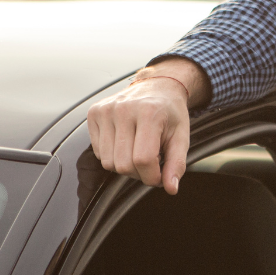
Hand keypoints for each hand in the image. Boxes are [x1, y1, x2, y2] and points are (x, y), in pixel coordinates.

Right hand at [86, 57, 207, 194]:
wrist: (158, 86)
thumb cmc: (170, 112)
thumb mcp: (181, 136)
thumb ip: (177, 163)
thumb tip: (171, 188)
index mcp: (149, 112)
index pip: (144, 159)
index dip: (152, 176)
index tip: (159, 176)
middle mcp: (124, 109)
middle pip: (123, 164)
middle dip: (138, 173)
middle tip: (150, 162)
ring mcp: (106, 110)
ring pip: (108, 162)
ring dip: (124, 165)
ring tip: (137, 150)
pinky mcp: (94, 113)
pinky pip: (98, 152)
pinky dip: (112, 154)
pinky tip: (125, 142)